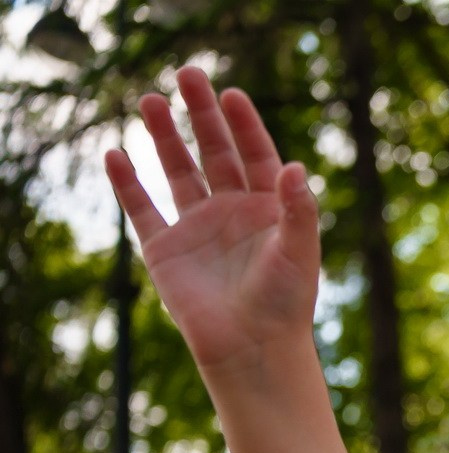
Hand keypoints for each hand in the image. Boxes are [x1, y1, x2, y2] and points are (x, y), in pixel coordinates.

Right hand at [103, 67, 321, 375]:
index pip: (256, 155)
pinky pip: (142, 210)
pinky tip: (116, 153)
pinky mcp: (166, 252)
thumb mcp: (300, 251)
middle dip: (201, 115)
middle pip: (214, 152)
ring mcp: (197, 230)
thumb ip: (298, 208)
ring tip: (150, 99)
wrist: (252, 350)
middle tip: (188, 74)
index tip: (232, 94)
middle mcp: (232, 214)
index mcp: (268, 211)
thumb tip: (296, 165)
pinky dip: (128, 183)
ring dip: (164, 137)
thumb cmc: (285, 304)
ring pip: (177, 171)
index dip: (245, 124)